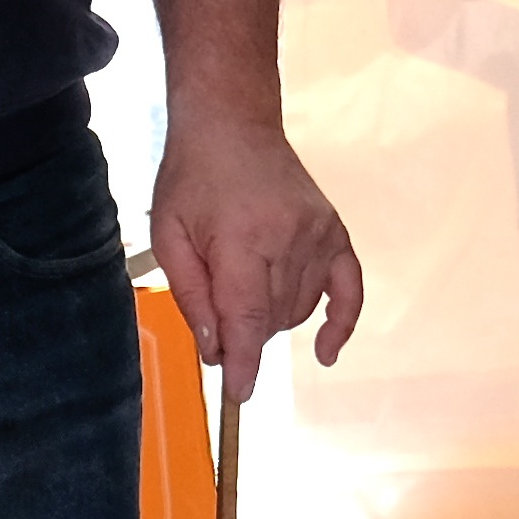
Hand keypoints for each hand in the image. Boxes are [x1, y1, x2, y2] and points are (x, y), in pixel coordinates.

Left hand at [149, 108, 365, 401]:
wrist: (233, 123)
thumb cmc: (191, 178)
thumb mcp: (170, 236)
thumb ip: (192, 296)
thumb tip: (216, 350)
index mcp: (243, 239)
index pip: (249, 317)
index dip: (245, 362)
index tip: (240, 395)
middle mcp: (290, 238)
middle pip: (273, 319)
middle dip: (243, 333)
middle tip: (215, 319)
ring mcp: (319, 234)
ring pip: (299, 309)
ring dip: (271, 321)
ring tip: (244, 293)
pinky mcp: (335, 231)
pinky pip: (349, 287)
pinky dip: (341, 321)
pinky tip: (328, 351)